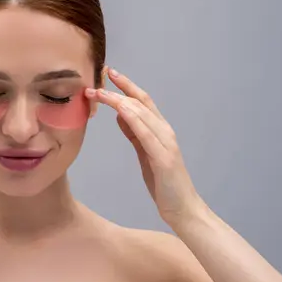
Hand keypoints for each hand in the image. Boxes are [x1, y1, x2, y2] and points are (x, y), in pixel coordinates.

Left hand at [85, 68, 204, 223]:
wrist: (182, 208)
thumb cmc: (163, 182)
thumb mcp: (144, 153)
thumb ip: (134, 134)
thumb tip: (120, 115)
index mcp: (160, 130)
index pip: (142, 101)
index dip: (126, 86)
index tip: (109, 73)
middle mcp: (165, 131)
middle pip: (141, 101)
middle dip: (119, 88)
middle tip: (99, 77)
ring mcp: (166, 143)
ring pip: (141, 113)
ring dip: (118, 100)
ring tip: (99, 93)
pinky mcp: (164, 157)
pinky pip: (145, 133)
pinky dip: (132, 119)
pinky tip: (119, 110)